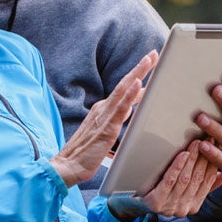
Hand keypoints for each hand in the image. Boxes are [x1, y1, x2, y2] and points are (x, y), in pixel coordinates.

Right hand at [51, 51, 155, 186]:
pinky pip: (120, 108)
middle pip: (124, 84)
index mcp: (103, 110)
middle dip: (140, 68)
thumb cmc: (85, 154)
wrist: (68, 167)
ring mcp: (104, 116)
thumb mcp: (104, 134)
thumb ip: (115, 124)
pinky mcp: (106, 128)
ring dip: (137, 74)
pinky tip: (138, 83)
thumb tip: (130, 116)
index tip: (148, 63)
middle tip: (153, 54)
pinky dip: (129, 94)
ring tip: (149, 61)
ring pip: (123, 90)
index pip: (123, 90)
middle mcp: (103, 109)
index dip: (136, 76)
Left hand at [131, 142, 221, 218]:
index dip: (213, 162)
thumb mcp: (184, 191)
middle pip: (198, 178)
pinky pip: (170, 180)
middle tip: (209, 139)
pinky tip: (183, 154)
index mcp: (194, 205)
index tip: (217, 146)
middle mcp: (184, 208)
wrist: (132, 203)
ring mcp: (170, 206)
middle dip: (204, 156)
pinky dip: (177, 166)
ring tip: (197, 143)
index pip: (208, 181)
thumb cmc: (159, 193)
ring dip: (193, 159)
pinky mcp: (157, 201)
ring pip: (186, 178)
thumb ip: (203, 186)